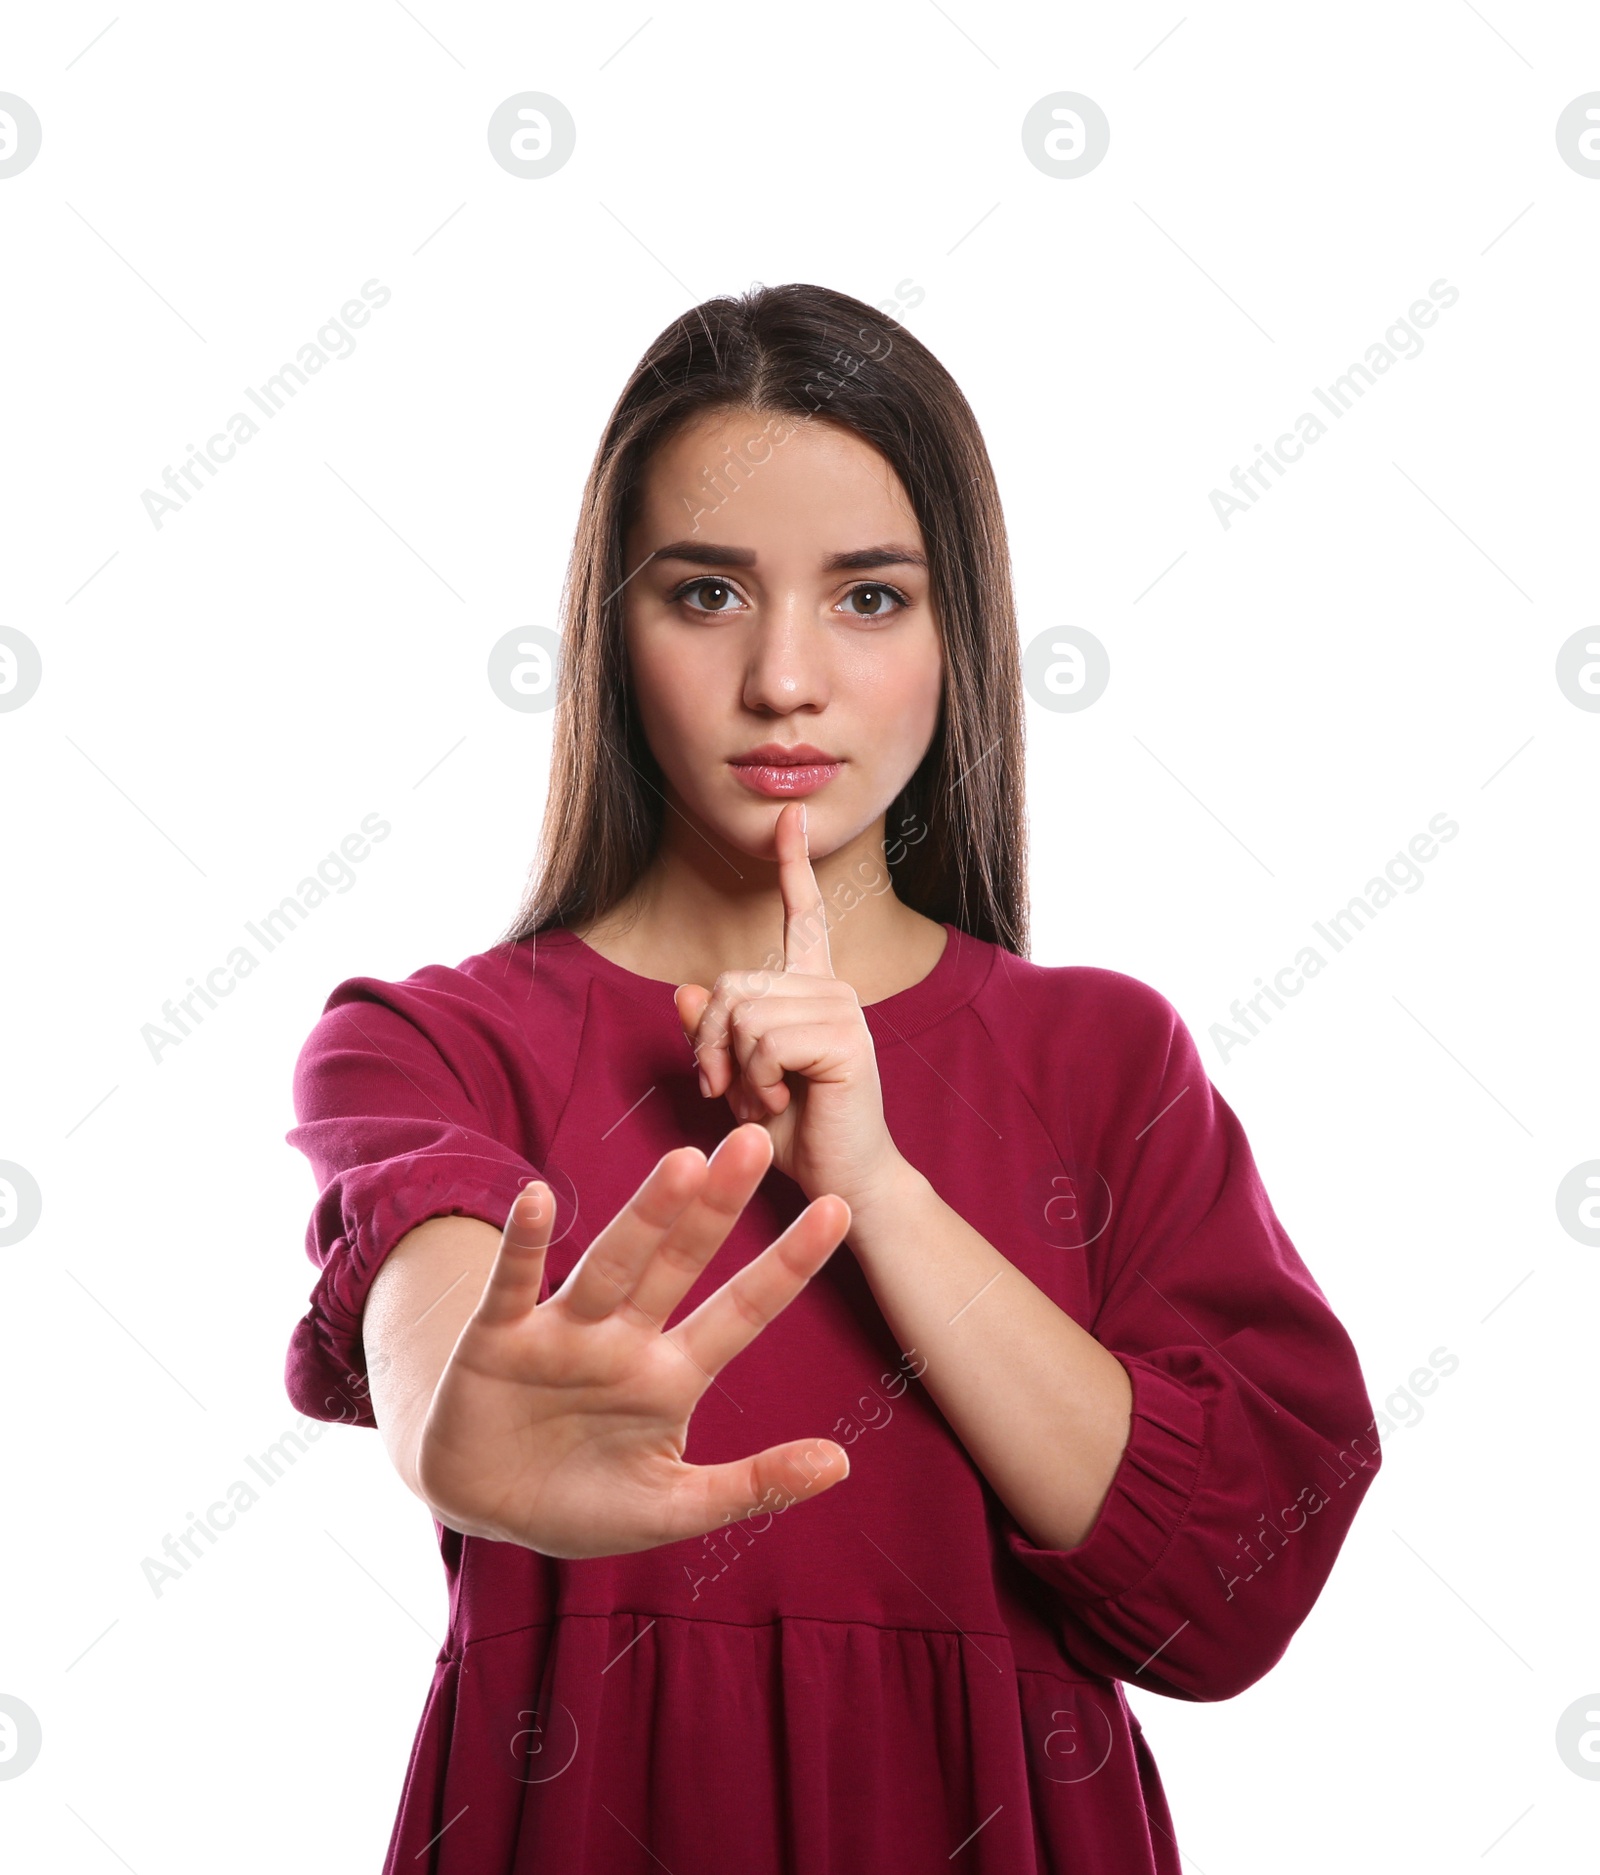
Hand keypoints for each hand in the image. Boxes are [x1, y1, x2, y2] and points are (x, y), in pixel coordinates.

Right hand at [413, 1124, 852, 1557]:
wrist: (481, 1508)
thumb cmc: (584, 1503)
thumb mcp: (674, 1508)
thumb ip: (753, 1485)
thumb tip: (842, 1464)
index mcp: (672, 1375)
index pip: (742, 1311)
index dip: (787, 1264)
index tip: (838, 1210)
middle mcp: (623, 1338)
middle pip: (679, 1264)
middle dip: (716, 1208)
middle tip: (756, 1141)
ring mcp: (562, 1332)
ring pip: (611, 1266)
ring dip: (645, 1216)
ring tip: (684, 1163)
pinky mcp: (497, 1339)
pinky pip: (513, 1284)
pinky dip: (524, 1244)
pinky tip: (539, 1197)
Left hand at [673, 800, 911, 1218]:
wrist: (840, 1181)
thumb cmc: (795, 1132)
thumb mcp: (739, 1079)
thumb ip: (714, 1034)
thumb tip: (684, 989)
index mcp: (811, 990)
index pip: (804, 916)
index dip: (793, 865)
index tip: (788, 816)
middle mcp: (831, 988)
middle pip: (732, 983)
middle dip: (712, 1043)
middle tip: (730, 1089)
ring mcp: (843, 1009)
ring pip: (744, 1013)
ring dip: (736, 1070)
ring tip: (762, 1100)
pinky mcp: (846, 1037)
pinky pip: (764, 1040)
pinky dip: (756, 1082)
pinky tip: (780, 1103)